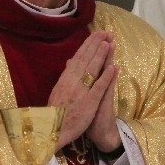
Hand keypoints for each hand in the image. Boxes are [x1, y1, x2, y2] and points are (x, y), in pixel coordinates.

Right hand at [49, 31, 116, 150]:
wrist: (51, 133)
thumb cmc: (54, 114)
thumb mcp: (58, 92)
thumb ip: (66, 77)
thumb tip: (70, 62)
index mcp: (65, 79)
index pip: (78, 57)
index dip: (88, 45)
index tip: (96, 34)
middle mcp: (72, 82)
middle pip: (86, 59)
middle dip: (96, 44)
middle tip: (106, 32)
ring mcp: (80, 92)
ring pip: (92, 69)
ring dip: (101, 55)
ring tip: (109, 42)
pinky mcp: (88, 103)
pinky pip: (98, 87)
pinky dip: (105, 76)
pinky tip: (112, 67)